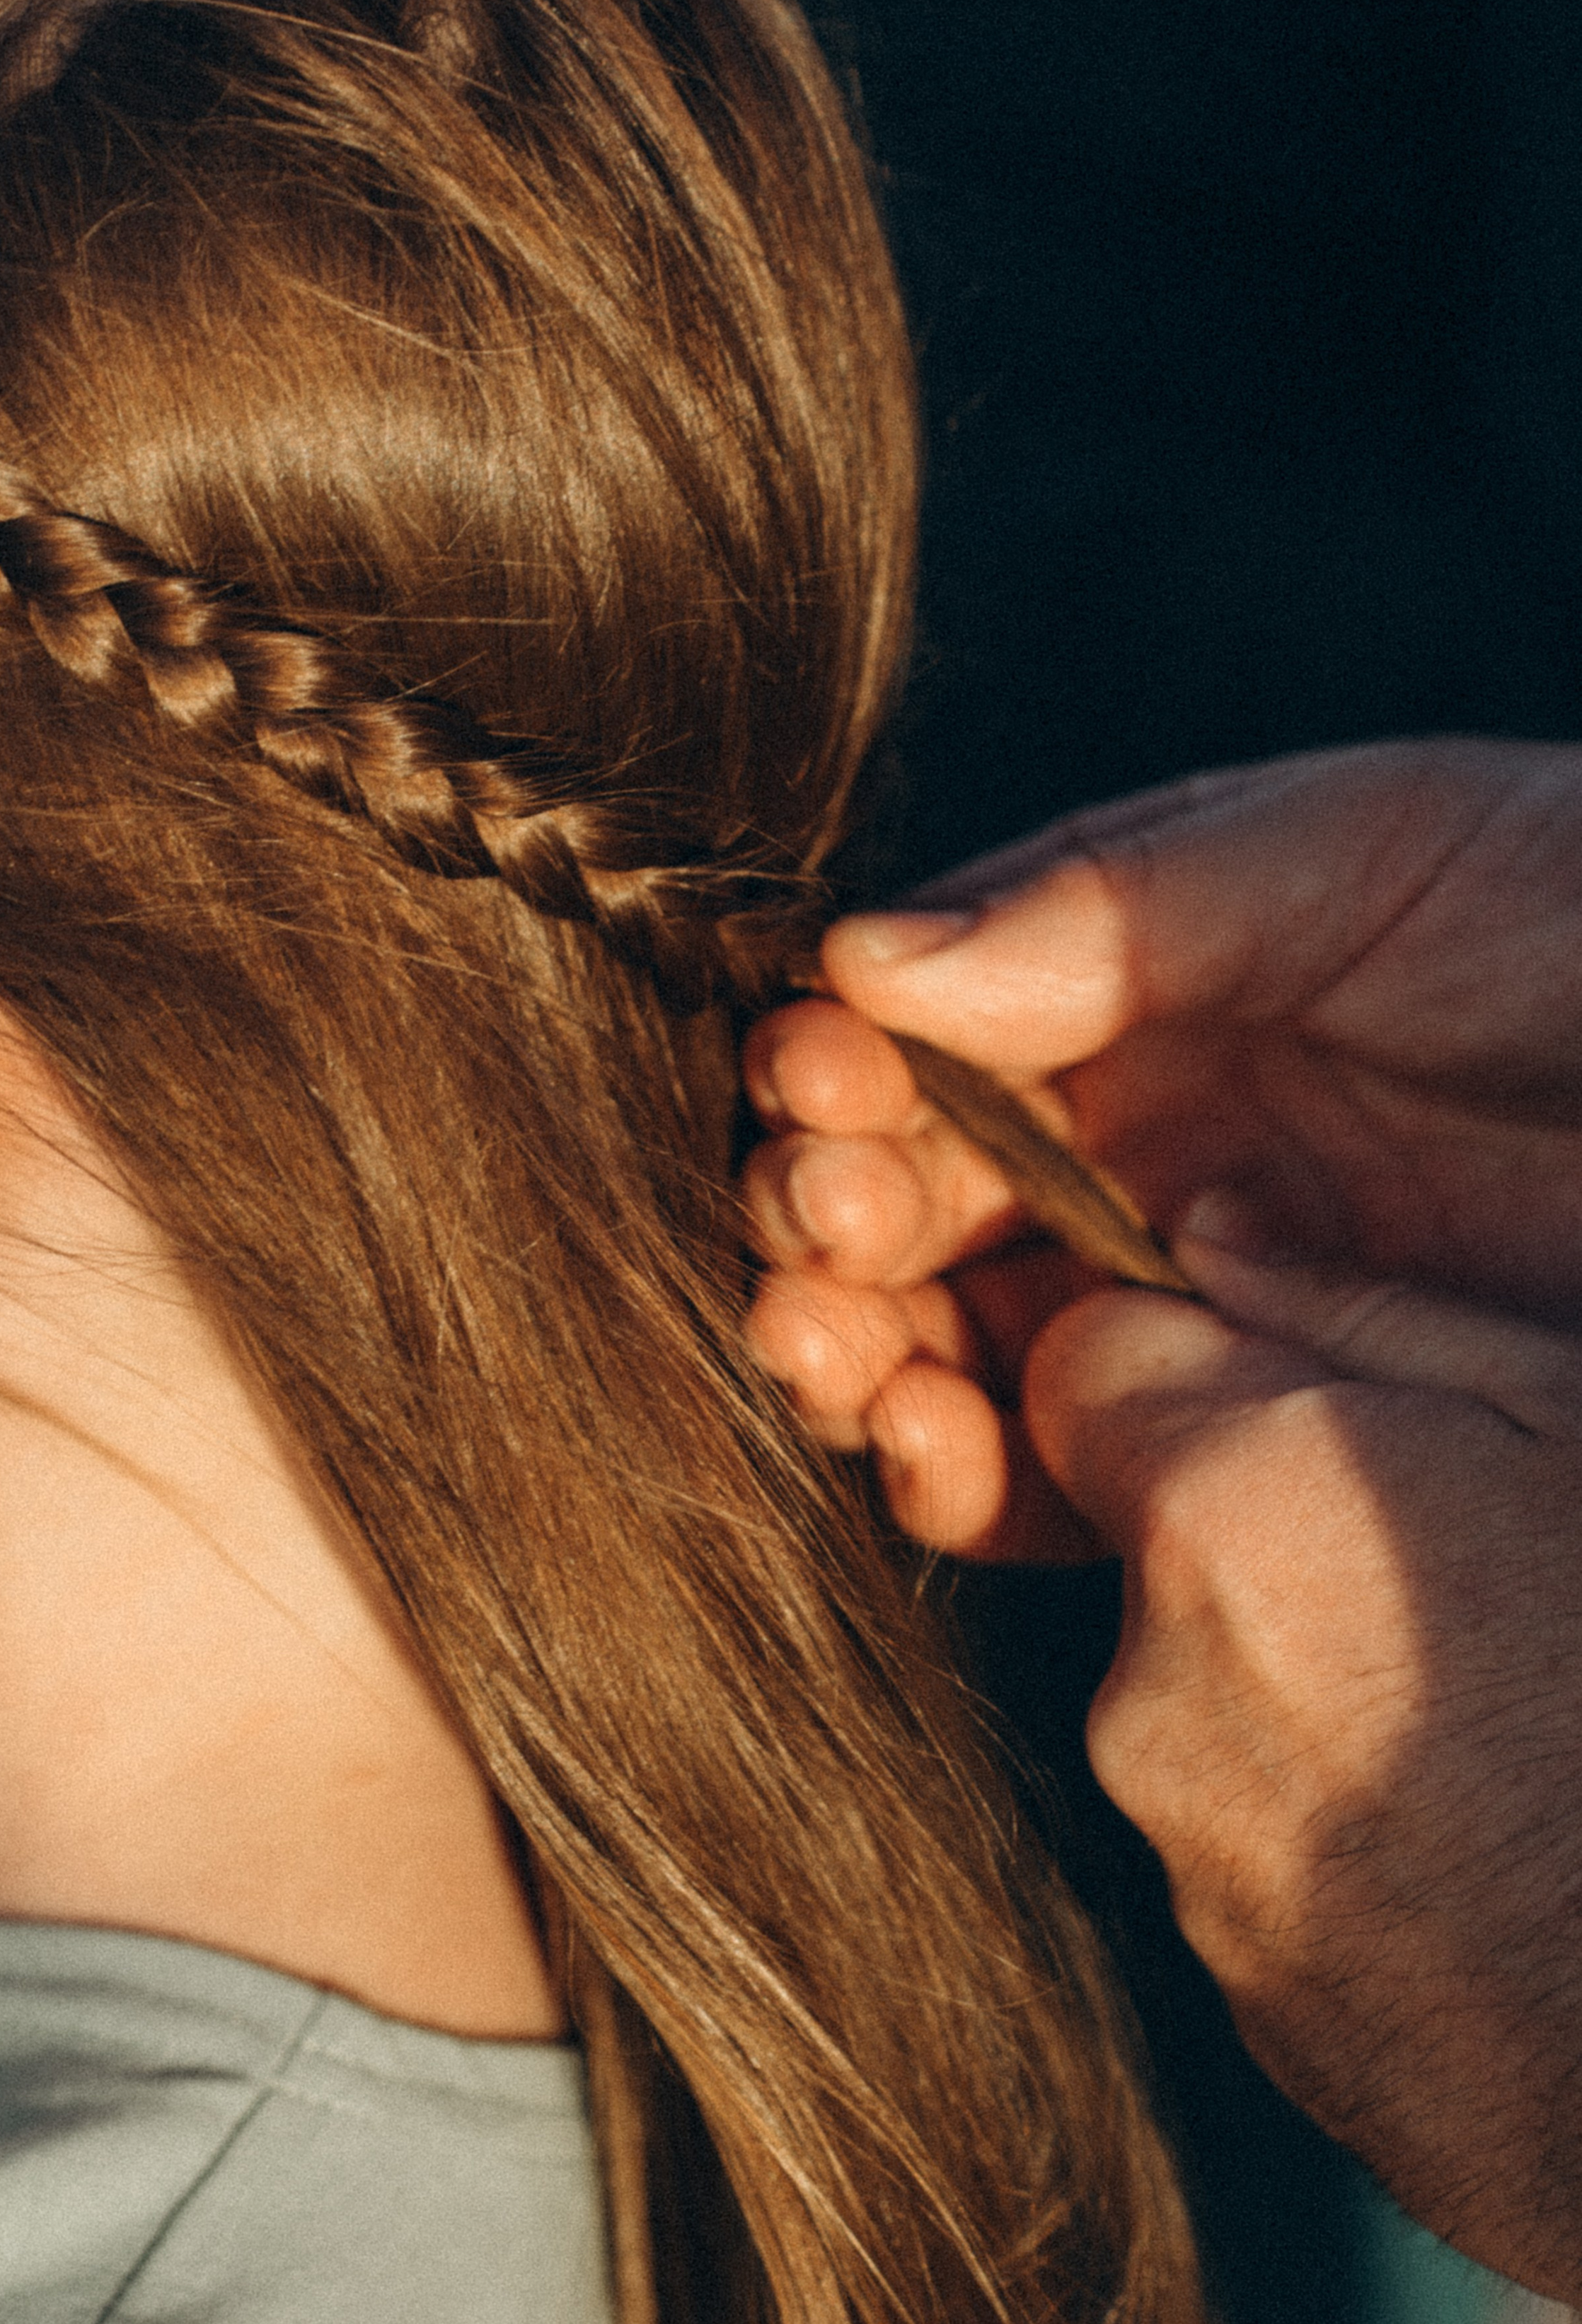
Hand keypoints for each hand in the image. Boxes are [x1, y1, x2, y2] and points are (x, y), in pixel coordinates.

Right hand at [745, 736, 1581, 1551]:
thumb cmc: (1575, 909)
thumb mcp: (1356, 853)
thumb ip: (1111, 906)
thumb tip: (864, 958)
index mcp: (1125, 971)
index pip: (919, 1024)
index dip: (840, 1062)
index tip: (817, 1090)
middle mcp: (1126, 1127)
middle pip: (908, 1186)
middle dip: (826, 1213)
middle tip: (825, 1232)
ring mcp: (1177, 1280)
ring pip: (952, 1331)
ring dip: (857, 1348)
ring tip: (832, 1354)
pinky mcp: (1241, 1415)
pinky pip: (1068, 1459)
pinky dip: (969, 1470)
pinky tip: (928, 1449)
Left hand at [1025, 1220, 1581, 2306]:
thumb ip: (1375, 1320)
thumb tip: (1217, 1243)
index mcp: (1229, 1517)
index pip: (1084, 1372)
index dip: (1191, 1370)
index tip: (1309, 1402)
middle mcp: (1157, 1693)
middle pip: (1161, 1552)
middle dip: (1278, 1539)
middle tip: (1481, 1581)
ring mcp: (1199, 1872)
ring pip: (1214, 1710)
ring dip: (1329, 1696)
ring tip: (1520, 1732)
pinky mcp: (1255, 2008)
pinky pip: (1268, 1861)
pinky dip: (1361, 1842)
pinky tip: (1512, 1857)